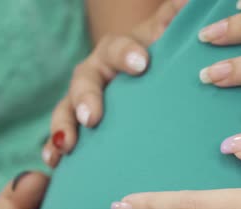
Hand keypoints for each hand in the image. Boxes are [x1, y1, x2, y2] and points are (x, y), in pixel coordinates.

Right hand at [42, 0, 188, 166]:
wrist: (142, 77)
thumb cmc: (156, 58)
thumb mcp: (165, 37)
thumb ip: (173, 19)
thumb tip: (187, 1)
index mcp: (117, 51)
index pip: (117, 48)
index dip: (126, 54)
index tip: (141, 64)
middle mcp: (95, 73)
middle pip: (84, 80)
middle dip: (85, 97)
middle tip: (92, 117)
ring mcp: (84, 99)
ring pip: (66, 109)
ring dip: (64, 125)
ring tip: (65, 145)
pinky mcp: (80, 124)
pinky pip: (63, 134)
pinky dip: (55, 146)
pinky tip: (54, 161)